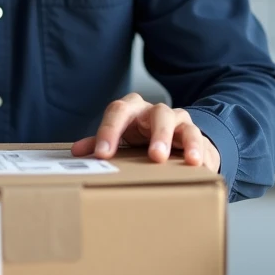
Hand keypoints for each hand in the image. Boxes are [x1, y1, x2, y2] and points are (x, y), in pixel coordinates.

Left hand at [71, 93, 220, 171]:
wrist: (169, 138)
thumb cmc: (138, 138)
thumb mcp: (119, 139)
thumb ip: (99, 144)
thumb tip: (77, 153)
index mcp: (131, 110)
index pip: (118, 112)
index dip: (109, 131)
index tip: (102, 154)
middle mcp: (154, 111)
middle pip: (156, 113)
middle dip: (156, 135)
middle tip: (154, 157)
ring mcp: (176, 120)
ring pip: (179, 123)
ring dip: (181, 141)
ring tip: (182, 160)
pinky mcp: (194, 133)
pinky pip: (197, 138)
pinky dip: (197, 151)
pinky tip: (197, 164)